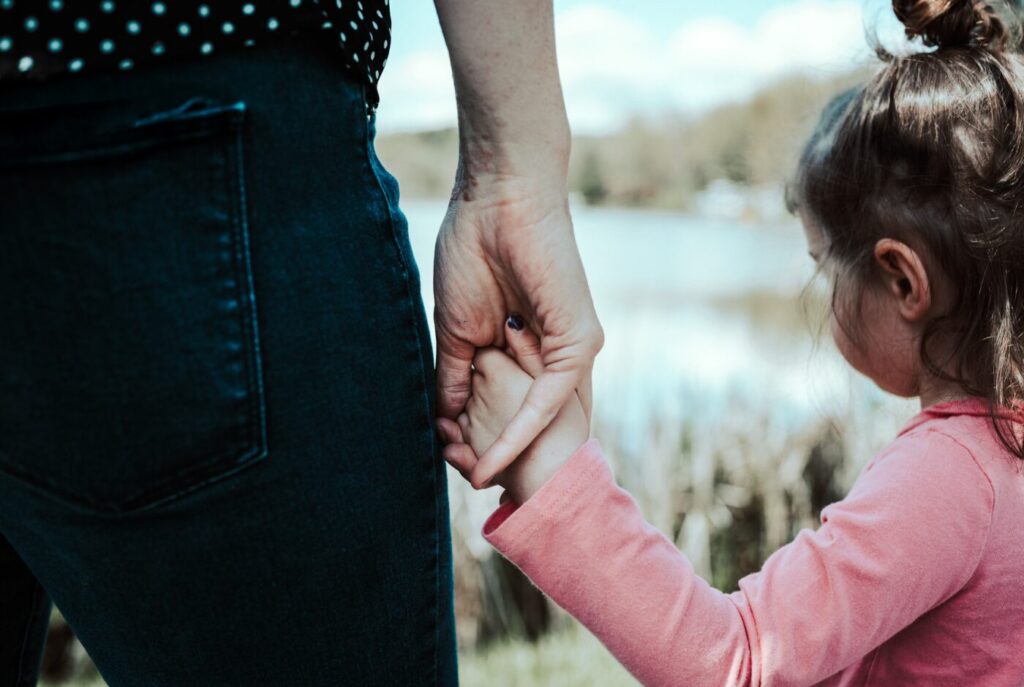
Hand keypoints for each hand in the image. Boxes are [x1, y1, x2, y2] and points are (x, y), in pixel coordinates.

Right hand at [434, 176, 602, 488]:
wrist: (494, 199)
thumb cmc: (472, 252)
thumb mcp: (457, 330)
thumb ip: (455, 377)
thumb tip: (443, 421)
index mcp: (529, 350)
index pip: (512, 408)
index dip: (484, 439)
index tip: (451, 464)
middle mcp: (556, 355)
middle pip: (530, 422)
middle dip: (495, 455)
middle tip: (463, 483)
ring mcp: (573, 350)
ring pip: (541, 419)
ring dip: (504, 452)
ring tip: (470, 482)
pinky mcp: (580, 342)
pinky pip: (548, 399)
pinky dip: (518, 432)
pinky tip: (489, 459)